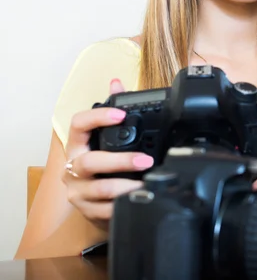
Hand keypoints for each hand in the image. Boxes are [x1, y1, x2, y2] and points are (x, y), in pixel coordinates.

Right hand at [62, 79, 154, 230]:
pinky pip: (104, 210)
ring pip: (99, 188)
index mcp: (78, 144)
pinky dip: (123, 205)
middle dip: (120, 161)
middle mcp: (73, 166)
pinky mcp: (86, 211)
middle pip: (90, 161)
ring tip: (146, 183)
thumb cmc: (104, 162)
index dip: (98, 117)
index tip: (121, 115)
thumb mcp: (107, 136)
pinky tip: (138, 200)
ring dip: (125, 186)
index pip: (78, 124)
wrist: (95, 199)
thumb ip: (113, 109)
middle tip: (146, 160)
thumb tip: (116, 82)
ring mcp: (78, 190)